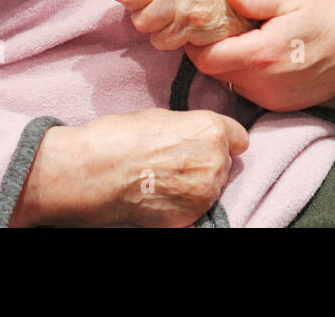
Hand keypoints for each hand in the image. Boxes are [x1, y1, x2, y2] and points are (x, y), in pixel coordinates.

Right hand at [10, 109, 248, 227]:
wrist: (95, 172)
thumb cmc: (122, 137)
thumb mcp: (163, 118)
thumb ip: (191, 128)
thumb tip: (197, 136)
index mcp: (212, 131)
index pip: (239, 138)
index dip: (220, 140)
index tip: (205, 142)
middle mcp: (216, 162)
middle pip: (224, 163)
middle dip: (205, 161)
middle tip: (174, 160)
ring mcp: (205, 193)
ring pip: (212, 186)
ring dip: (195, 183)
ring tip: (163, 178)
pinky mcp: (190, 217)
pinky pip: (196, 207)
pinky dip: (183, 202)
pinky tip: (159, 194)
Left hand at [186, 0, 334, 113]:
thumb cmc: (330, 21)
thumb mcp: (293, 0)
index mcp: (261, 55)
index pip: (205, 58)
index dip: (196, 42)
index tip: (199, 24)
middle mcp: (262, 84)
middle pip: (213, 72)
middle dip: (209, 50)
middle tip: (217, 27)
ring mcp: (270, 99)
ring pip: (228, 83)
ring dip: (227, 63)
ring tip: (241, 39)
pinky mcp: (279, 105)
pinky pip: (247, 91)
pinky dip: (245, 75)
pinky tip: (258, 55)